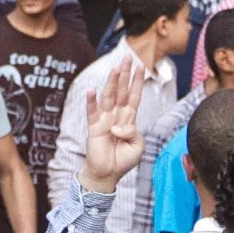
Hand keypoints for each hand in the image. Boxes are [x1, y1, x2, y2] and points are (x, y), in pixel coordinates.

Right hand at [79, 62, 143, 193]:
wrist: (107, 174)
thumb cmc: (123, 160)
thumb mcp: (138, 146)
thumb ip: (134, 132)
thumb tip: (119, 126)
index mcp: (129, 119)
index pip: (134, 96)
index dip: (138, 81)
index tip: (142, 66)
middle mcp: (117, 115)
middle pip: (122, 91)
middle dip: (125, 75)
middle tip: (127, 58)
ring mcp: (105, 120)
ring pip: (109, 97)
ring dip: (112, 82)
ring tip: (115, 68)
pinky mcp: (94, 128)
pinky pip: (92, 112)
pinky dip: (91, 102)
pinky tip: (91, 90)